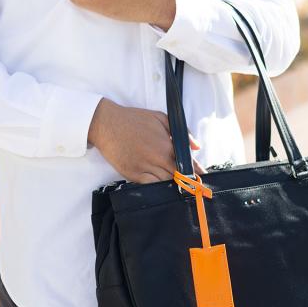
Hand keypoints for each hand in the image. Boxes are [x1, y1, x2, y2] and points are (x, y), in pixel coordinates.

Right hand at [88, 98, 204, 183]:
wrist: (107, 124)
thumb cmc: (134, 119)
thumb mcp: (161, 118)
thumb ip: (182, 132)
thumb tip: (196, 147)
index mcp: (166, 146)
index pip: (187, 164)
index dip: (195, 172)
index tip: (200, 178)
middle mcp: (157, 159)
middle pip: (178, 177)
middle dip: (185, 181)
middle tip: (191, 185)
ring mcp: (144, 169)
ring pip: (165, 184)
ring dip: (172, 185)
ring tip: (177, 186)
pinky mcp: (132, 175)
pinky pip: (150, 187)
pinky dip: (157, 188)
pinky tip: (160, 186)